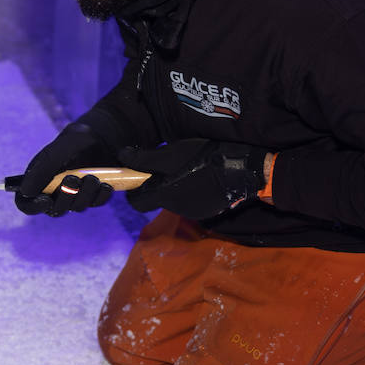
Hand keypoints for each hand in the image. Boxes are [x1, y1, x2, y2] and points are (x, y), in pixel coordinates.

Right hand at [15, 122, 118, 215]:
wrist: (99, 137)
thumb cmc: (72, 143)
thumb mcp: (55, 152)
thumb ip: (41, 170)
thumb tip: (26, 191)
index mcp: (38, 183)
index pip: (27, 204)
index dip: (34, 206)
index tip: (46, 200)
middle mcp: (55, 194)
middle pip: (55, 210)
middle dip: (66, 196)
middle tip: (73, 179)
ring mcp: (75, 197)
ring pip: (77, 207)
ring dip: (85, 193)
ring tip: (91, 177)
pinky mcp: (93, 197)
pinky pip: (96, 203)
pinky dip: (100, 195)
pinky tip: (104, 184)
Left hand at [119, 139, 267, 219]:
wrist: (242, 169)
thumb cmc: (203, 158)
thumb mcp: (171, 153)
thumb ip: (144, 159)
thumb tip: (121, 156)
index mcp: (164, 195)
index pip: (136, 203)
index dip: (133, 190)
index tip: (138, 177)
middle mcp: (177, 208)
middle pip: (156, 199)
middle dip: (156, 186)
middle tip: (165, 167)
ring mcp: (194, 212)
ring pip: (175, 200)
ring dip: (175, 187)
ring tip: (187, 168)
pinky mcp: (208, 211)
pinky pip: (191, 202)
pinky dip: (191, 191)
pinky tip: (202, 176)